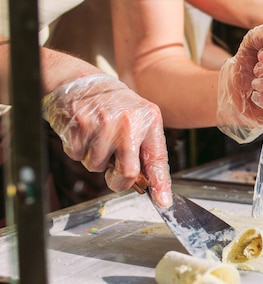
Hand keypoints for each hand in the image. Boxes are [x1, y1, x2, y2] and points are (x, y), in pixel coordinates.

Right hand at [43, 74, 172, 206]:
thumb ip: (143, 147)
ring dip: (94, 160)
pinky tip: (83, 132)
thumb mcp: (138, 118)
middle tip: (113, 174)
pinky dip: (78, 150)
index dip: (160, 185)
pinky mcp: (81, 126)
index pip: (158, 160)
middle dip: (118, 181)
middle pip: (128, 173)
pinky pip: (78, 155)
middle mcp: (129, 123)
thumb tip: (146, 182)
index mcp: (149, 121)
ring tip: (96, 138)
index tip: (163, 202)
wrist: (79, 81)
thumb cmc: (111, 104)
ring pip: (97, 167)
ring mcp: (104, 125)